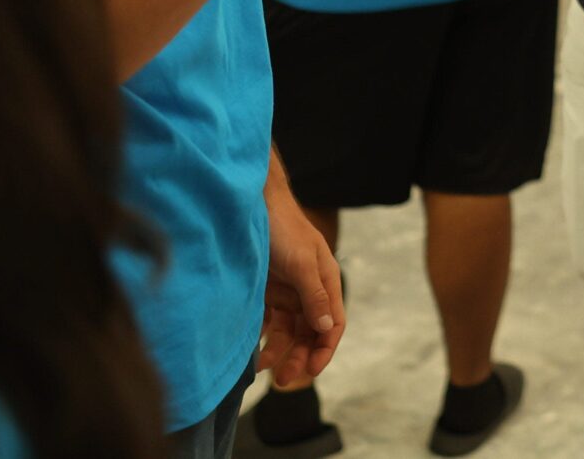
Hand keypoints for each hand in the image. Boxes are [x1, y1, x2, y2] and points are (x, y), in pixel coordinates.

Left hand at [258, 181, 343, 388]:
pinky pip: (268, 322)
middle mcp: (309, 289)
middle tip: (282, 380)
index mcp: (326, 281)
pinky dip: (262, 337)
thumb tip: (327, 328)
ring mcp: (287, 291)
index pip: (333, 324)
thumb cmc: (282, 227)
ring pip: (288, 331)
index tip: (310, 372)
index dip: (324, 350)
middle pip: (310, 333)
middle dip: (299, 357)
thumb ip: (314, 295)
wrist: (250, 203)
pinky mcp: (266, 291)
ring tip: (261, 368)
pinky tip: (251, 348)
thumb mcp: (301, 261)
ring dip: (278, 350)